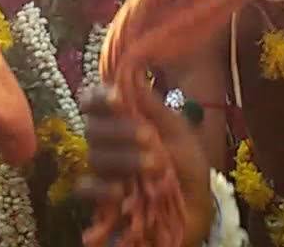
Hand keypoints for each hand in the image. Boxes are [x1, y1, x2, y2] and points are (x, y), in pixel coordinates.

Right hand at [80, 86, 213, 246]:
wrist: (197, 205)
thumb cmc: (186, 163)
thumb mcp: (179, 131)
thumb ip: (154, 108)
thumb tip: (132, 77)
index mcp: (122, 120)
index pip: (93, 101)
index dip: (98, 97)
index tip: (117, 98)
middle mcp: (107, 142)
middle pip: (93, 129)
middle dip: (121, 131)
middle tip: (149, 137)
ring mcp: (103, 171)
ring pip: (95, 157)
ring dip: (124, 159)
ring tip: (155, 166)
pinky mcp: (101, 200)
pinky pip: (87, 190)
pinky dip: (101, 189)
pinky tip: (120, 191)